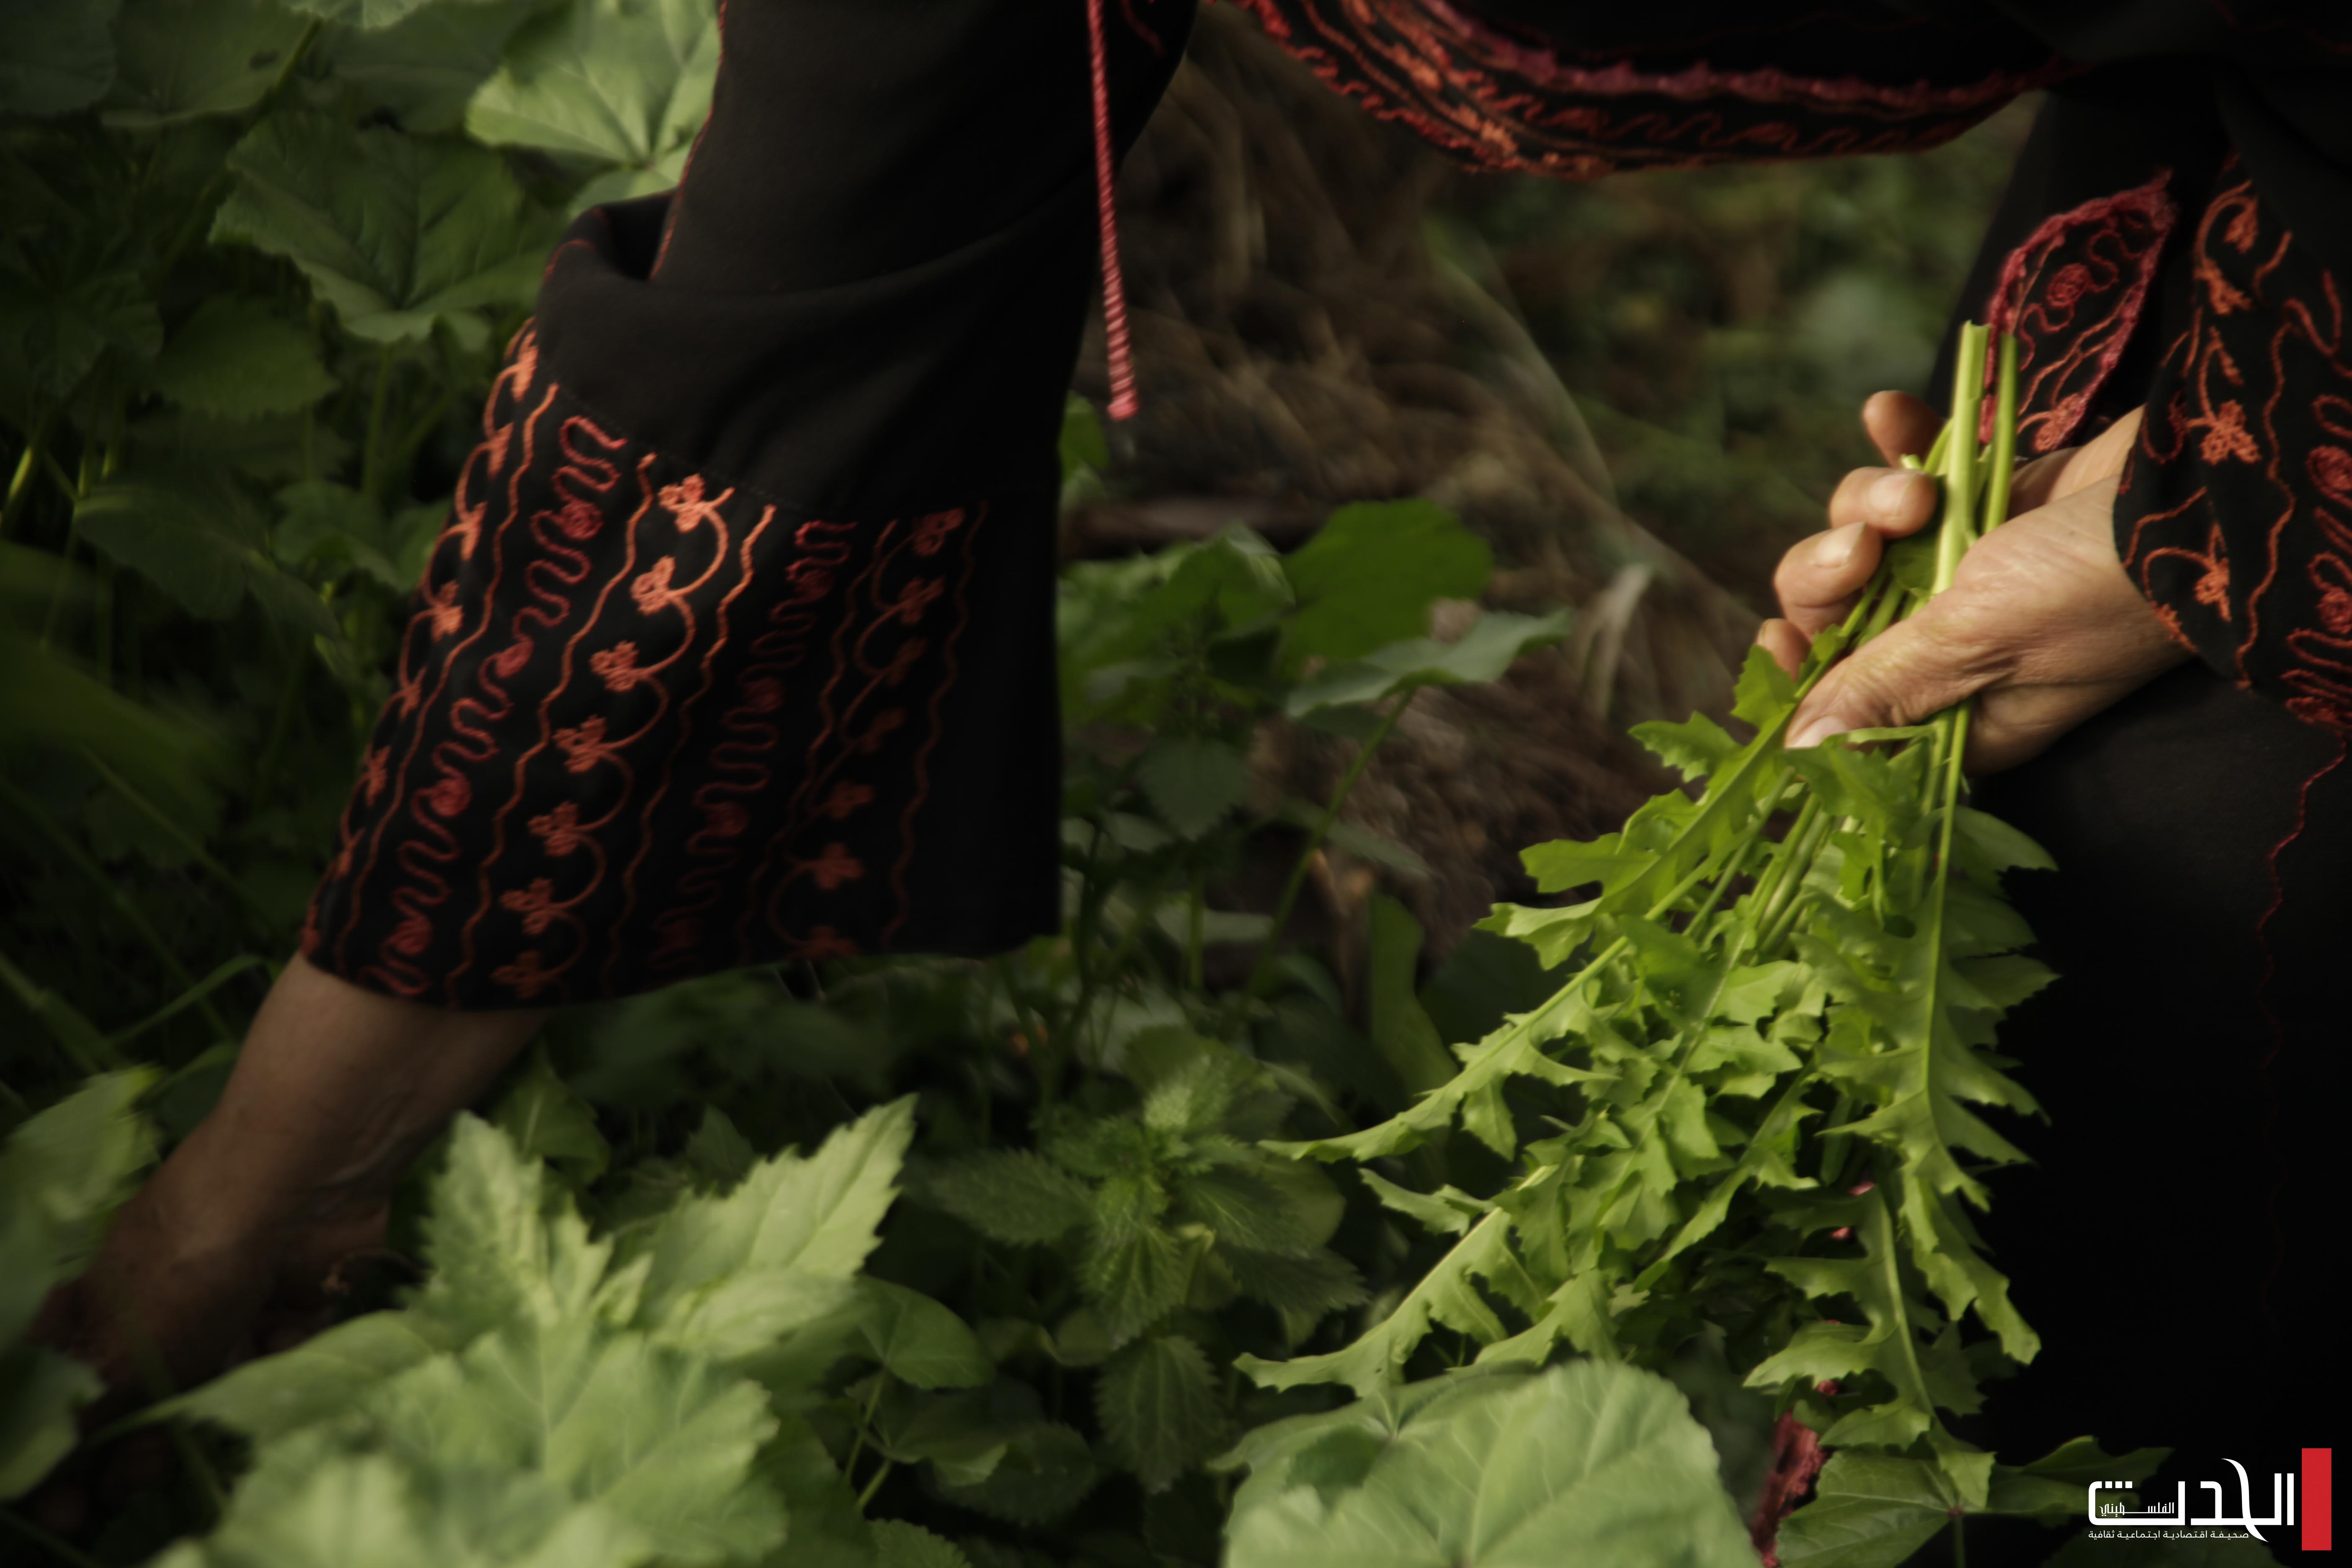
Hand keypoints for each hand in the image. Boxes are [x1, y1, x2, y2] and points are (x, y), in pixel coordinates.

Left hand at [1754, 392, 2189, 772]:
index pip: (1843, 712)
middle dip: (1828, 573)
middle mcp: (1953, 649)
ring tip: (1916, 492)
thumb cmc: (2097, 586)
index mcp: (1954, 712)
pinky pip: (1909, 471)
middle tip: (1864, 545)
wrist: (2198, 492)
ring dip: (1868, 503)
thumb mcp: (1979, 644)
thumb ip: (1886, 689)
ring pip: (1860, 539)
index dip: (1799, 678)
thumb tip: (1804, 751)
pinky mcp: (1983, 501)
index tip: (1779, 638)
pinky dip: (1893, 441)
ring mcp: (1967, 571)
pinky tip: (1886, 411)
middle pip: (1836, 616)